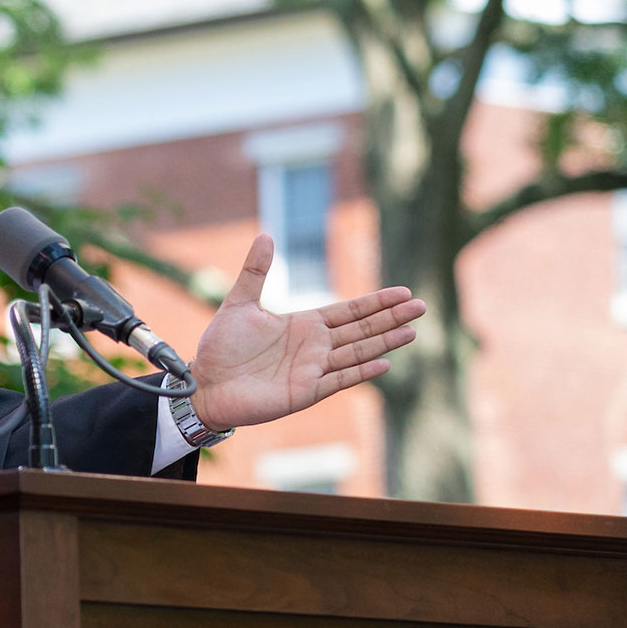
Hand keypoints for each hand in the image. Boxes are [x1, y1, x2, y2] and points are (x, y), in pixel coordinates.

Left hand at [187, 235, 424, 430]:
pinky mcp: (304, 392)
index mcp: (303, 325)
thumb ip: (255, 272)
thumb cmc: (221, 348)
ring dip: (384, 343)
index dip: (376, 302)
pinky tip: (384, 363)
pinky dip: (360, 372)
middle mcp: (314, 346)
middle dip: (391, 318)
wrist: (204, 384)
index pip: (349, 311)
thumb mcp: (239, 303)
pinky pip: (338, 380)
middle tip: (421, 307)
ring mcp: (312, 370)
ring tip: (411, 332)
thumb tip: (266, 235)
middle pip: (361, 329)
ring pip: (356, 353)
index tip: (403, 292)